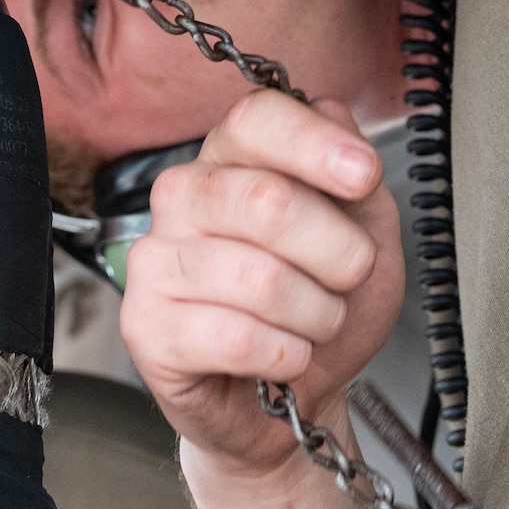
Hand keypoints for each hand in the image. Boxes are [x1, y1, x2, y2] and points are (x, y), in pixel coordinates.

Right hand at [120, 90, 404, 481]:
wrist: (297, 390)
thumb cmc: (321, 298)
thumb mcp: (365, 228)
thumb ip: (354, 176)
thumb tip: (337, 125)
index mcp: (233, 155)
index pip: (257, 118)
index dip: (316, 145)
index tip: (363, 176)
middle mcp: (184, 194)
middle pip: (265, 199)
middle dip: (337, 251)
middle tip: (350, 276)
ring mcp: (155, 258)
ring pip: (258, 278)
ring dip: (316, 313)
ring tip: (313, 322)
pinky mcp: (144, 324)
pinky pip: (234, 336)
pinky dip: (284, 354)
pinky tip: (283, 354)